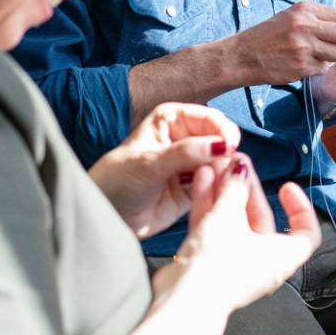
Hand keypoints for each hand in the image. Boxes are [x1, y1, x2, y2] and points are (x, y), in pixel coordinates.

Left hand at [89, 103, 238, 238]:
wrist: (106, 216)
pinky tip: (210, 193)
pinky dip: (218, 187)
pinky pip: (216, 183)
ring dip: (222, 172)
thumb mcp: (149, 163)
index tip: (229, 146)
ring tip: (213, 183)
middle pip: (220, 139)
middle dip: (225, 153)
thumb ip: (185, 153)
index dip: (222, 130)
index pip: (208, 118)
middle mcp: (185, 138)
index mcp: (171, 120)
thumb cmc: (116, 182)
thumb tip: (222, 145)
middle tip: (224, 167)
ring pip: (221, 162)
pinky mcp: (196, 187)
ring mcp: (192, 163)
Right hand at [157, 153, 320, 311]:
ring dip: (225, 193)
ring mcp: (234, 263)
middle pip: (261, 218)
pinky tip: (202, 180)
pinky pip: (214, 230)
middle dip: (248, 189)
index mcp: (283, 256)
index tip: (286, 187)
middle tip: (238, 164)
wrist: (181, 301)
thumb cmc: (217, 265)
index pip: (305, 232)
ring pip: (233, 221)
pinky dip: (210, 207)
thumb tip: (239, 170)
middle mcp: (262, 262)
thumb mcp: (229, 217)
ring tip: (216, 166)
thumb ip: (235, 190)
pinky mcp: (209, 264)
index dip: (300, 207)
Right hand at [231, 2, 335, 85]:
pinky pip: (324, 68)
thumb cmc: (270, 36)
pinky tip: (303, 64)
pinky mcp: (301, 66)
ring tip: (316, 56)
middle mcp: (305, 25)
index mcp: (305, 9)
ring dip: (332, 58)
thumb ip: (321, 20)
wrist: (241, 56)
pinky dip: (318, 68)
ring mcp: (303, 46)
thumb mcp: (293, 17)